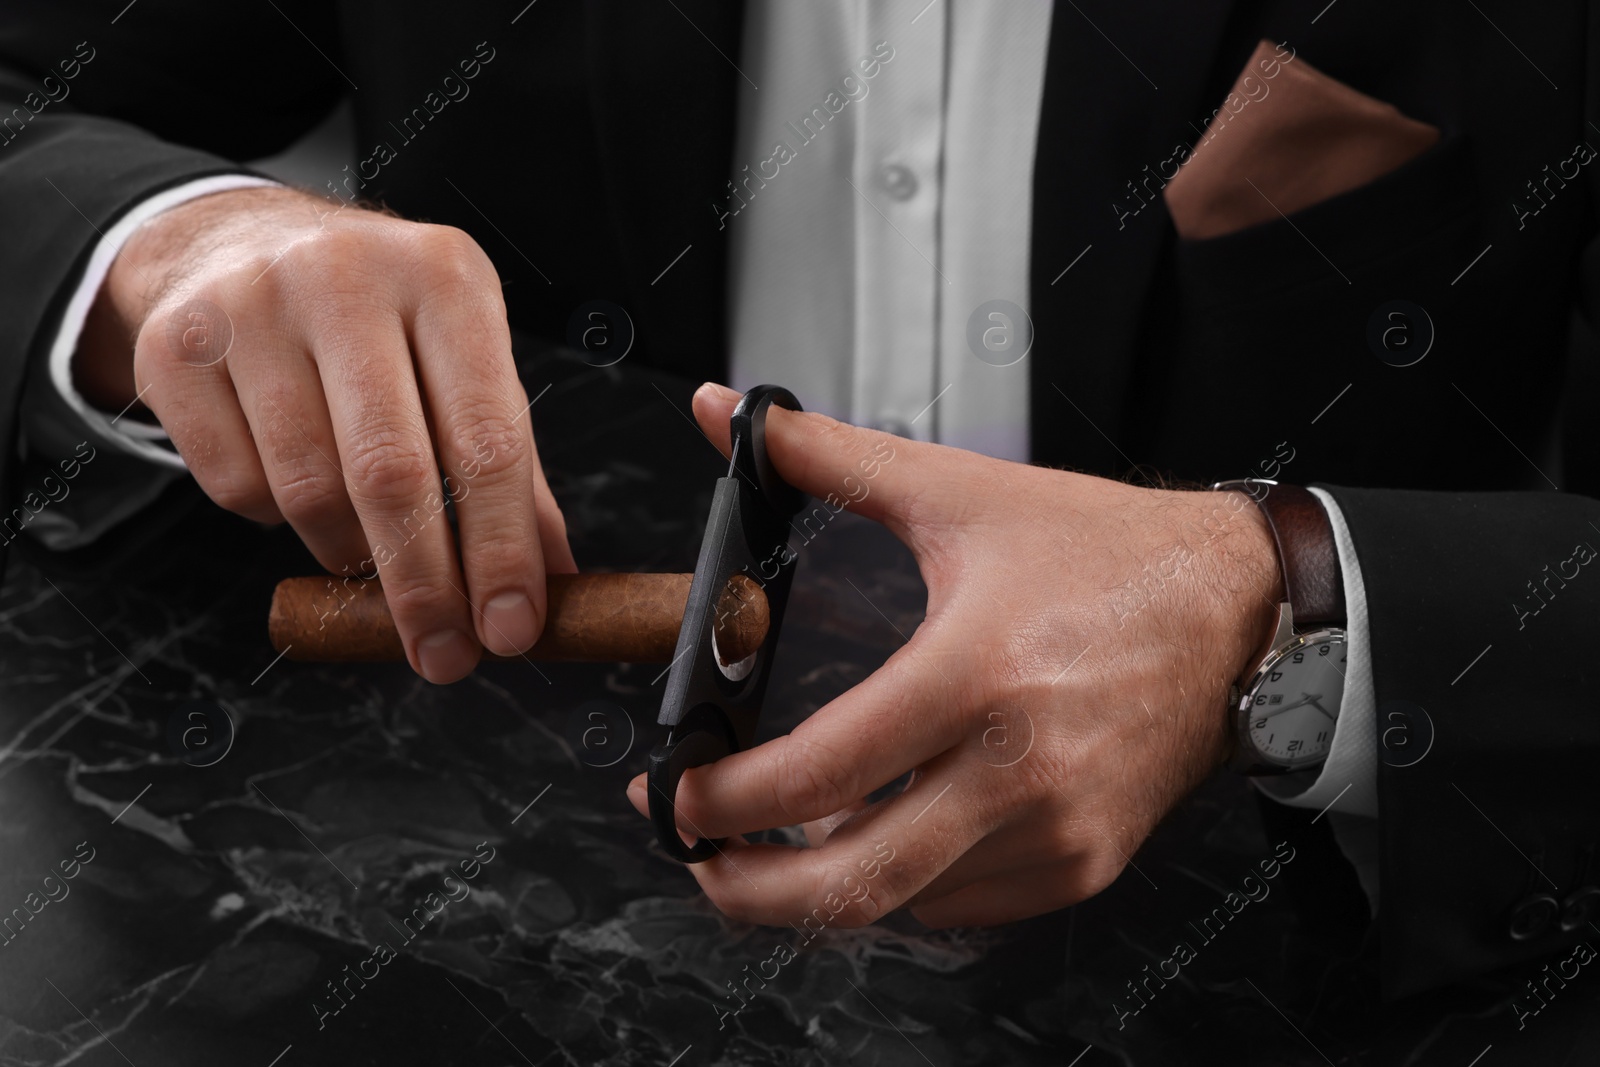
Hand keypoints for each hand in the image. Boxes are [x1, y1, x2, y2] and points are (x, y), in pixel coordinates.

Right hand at [76, 186, 572, 682]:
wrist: (236, 243)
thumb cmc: (378, 320)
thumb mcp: (462, 362)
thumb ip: (512, 469)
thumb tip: (553, 580)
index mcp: (446, 278)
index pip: (487, 439)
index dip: (502, 551)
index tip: (512, 629)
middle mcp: (349, 278)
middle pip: (392, 474)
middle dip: (425, 587)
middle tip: (445, 656)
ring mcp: (253, 307)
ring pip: (308, 490)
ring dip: (350, 555)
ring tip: (371, 554)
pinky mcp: (178, 348)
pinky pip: (237, 487)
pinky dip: (275, 519)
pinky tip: (296, 485)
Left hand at [627, 383, 1283, 927]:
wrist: (1237, 605)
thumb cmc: (1105, 552)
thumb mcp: (960, 494)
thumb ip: (829, 455)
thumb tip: (728, 414)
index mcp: (974, 672)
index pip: (818, 773)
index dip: (725, 798)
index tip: (676, 790)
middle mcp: (1019, 767)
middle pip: (851, 882)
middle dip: (747, 888)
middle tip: (699, 856)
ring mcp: (1057, 828)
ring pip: (903, 904)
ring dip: (821, 889)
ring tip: (772, 846)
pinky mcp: (1085, 860)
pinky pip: (964, 906)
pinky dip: (902, 887)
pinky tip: (875, 841)